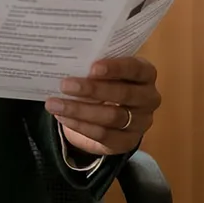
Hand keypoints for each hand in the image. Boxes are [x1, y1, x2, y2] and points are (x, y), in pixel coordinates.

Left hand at [46, 57, 160, 155]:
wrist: (106, 113)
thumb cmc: (104, 82)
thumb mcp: (102, 71)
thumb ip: (92, 66)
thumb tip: (64, 61)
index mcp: (145, 74)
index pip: (136, 68)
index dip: (116, 68)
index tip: (92, 68)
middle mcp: (149, 98)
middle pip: (124, 94)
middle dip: (92, 90)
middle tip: (65, 85)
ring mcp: (141, 122)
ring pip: (112, 117)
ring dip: (80, 110)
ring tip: (54, 104)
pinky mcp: (128, 141)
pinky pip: (104, 135)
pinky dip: (80, 126)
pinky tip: (63, 117)